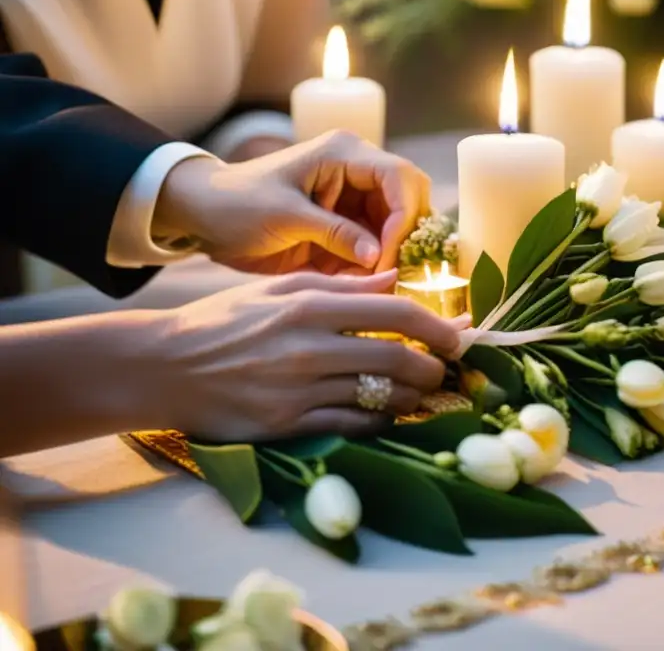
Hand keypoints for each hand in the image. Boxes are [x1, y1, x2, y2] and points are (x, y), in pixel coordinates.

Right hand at [132, 270, 466, 442]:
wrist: (162, 367)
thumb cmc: (223, 321)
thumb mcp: (278, 288)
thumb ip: (341, 284)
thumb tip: (396, 278)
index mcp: (310, 307)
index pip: (396, 313)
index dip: (437, 326)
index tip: (459, 334)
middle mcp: (310, 349)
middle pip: (398, 359)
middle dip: (435, 368)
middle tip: (446, 371)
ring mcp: (299, 391)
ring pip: (380, 397)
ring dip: (413, 398)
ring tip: (424, 393)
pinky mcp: (287, 426)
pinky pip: (352, 426)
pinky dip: (379, 421)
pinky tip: (388, 414)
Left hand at [154, 131, 430, 274]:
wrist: (202, 217)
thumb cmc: (235, 203)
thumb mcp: (283, 217)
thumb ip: (334, 234)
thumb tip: (378, 258)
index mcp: (344, 154)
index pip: (400, 178)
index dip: (403, 217)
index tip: (387, 255)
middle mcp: (358, 174)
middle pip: (410, 202)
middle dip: (406, 238)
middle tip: (391, 274)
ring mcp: (354, 202)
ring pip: (398, 229)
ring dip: (393, 257)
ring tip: (375, 285)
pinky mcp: (346, 229)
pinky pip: (376, 250)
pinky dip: (374, 270)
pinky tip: (361, 288)